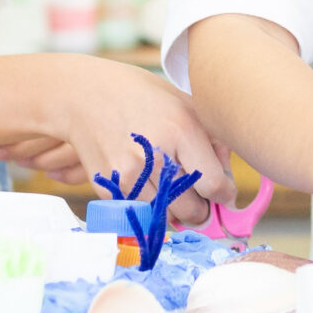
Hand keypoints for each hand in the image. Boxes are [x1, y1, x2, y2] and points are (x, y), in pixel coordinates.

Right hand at [17, 56, 233, 227]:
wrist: (85, 96)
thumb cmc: (141, 96)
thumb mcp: (183, 103)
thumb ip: (211, 139)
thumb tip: (228, 178)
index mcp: (181, 129)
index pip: (214, 184)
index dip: (224, 193)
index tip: (223, 192)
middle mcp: (156, 155)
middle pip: (193, 209)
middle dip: (202, 208)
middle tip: (199, 198)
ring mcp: (129, 175)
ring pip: (167, 217)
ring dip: (175, 210)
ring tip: (173, 190)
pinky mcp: (109, 188)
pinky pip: (141, 213)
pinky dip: (149, 208)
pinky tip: (148, 185)